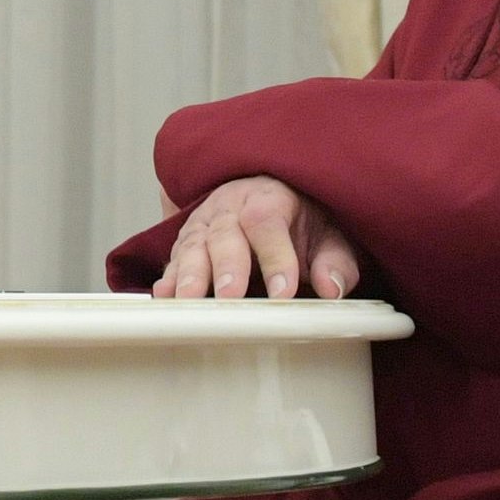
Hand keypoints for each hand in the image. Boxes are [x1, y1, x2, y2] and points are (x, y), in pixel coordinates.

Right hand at [150, 175, 362, 301]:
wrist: (275, 200)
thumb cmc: (301, 224)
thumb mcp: (329, 236)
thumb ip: (335, 262)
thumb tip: (332, 287)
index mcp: (270, 198)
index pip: (268, 222)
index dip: (275, 256)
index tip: (284, 291)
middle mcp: (231, 207)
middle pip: (225, 233)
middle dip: (227, 266)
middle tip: (230, 296)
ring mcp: (205, 224)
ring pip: (193, 245)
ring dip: (190, 274)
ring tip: (189, 300)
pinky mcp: (187, 243)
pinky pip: (174, 259)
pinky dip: (168, 278)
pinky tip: (164, 295)